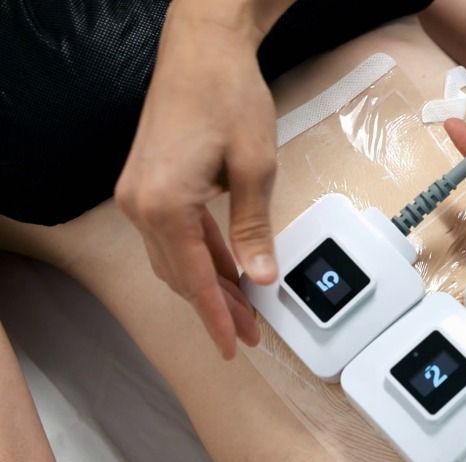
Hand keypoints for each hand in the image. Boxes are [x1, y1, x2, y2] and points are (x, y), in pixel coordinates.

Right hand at [115, 3, 277, 358]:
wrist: (203, 49)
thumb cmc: (227, 97)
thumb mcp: (255, 168)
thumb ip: (253, 228)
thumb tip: (261, 277)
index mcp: (163, 204)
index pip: (194, 278)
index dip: (216, 316)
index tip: (230, 345)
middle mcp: (141, 204)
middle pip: (181, 273)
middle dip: (216, 306)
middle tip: (248, 333)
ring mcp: (140, 193)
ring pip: (177, 256)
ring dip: (209, 283)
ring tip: (243, 309)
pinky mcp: (149, 182)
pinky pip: (176, 233)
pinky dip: (202, 254)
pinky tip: (226, 269)